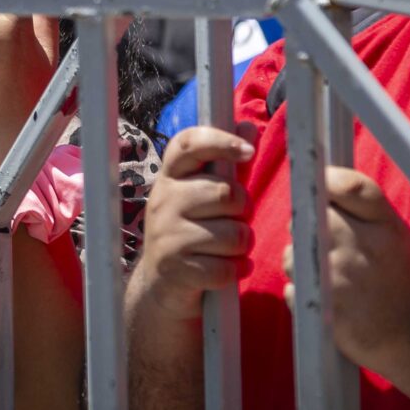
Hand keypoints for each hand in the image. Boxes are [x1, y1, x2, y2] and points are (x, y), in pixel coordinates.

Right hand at [129, 124, 256, 324]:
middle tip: (232, 220)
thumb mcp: (199, 193)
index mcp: (170, 176)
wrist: (161, 284)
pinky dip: (237, 270)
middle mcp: (163, 200)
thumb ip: (224, 163)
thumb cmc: (190, 230)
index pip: (189, 143)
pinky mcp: (175, 268)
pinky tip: (227, 269)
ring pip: (233, 234)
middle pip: (226, 194)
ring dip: (242, 245)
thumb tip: (246, 126)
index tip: (248, 151)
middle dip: (242, 210)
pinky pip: (227, 267)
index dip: (220, 140)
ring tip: (228, 248)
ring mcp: (166, 234)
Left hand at [282, 167, 409, 381]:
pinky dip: (304, 294)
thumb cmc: (403, 282)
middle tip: (324, 245)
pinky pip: (294, 289)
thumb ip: (362, 209)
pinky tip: (329, 302)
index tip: (318, 186)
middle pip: (306, 217)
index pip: (347, 185)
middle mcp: (361, 247)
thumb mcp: (395, 236)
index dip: (326, 181)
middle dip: (306, 227)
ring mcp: (340, 279)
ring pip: (293, 255)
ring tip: (332, 280)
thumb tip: (318, 180)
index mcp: (385, 226)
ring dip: (301, 265)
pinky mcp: (324, 310)